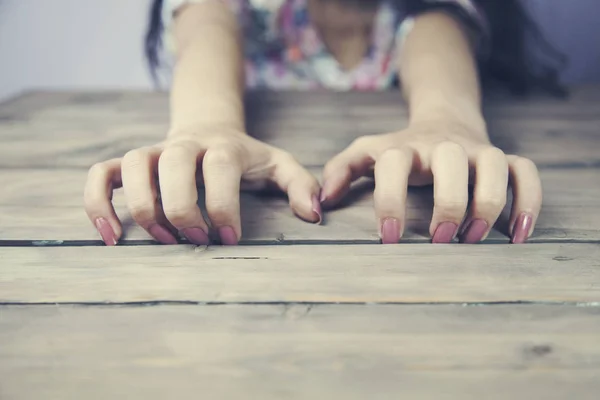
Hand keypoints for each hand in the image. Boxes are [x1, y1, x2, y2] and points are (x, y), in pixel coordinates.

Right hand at [84, 128, 321, 245]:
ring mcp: (153, 151)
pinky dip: (98, 203)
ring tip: (165, 240)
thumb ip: (300, 184)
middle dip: (184, 209)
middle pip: (173, 165)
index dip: (223, 205)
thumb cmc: (246, 156)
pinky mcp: (129, 164)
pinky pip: (101, 175)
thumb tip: (315, 215)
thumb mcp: (279, 164)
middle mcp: (184, 145)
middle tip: (200, 241)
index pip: (219, 168)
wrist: (209, 129)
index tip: (229, 239)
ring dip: (145, 208)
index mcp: (224, 146)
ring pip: (133, 167)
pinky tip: (112, 236)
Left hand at [320, 121, 541, 243]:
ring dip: (488, 204)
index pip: (393, 165)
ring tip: (474, 239)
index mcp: (404, 147)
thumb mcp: (367, 153)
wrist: (443, 122)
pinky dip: (529, 201)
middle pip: (451, 162)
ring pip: (495, 165)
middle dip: (447, 204)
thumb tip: (321, 203)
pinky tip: (519, 235)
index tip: (390, 238)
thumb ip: (341, 170)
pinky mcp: (503, 158)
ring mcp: (477, 150)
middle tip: (438, 241)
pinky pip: (526, 173)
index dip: (390, 200)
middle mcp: (443, 146)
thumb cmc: (400, 150)